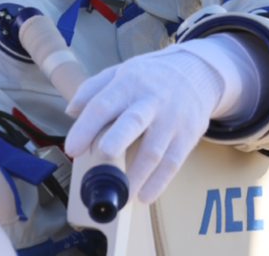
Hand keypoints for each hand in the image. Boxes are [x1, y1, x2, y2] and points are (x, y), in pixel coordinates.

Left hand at [63, 35, 253, 202]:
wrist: (197, 72)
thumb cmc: (151, 77)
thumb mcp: (121, 72)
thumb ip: (93, 89)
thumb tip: (71, 111)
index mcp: (128, 84)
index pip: (103, 105)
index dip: (86, 127)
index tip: (72, 149)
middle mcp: (151, 101)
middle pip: (133, 121)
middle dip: (117, 139)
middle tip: (102, 155)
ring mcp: (171, 120)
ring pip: (154, 149)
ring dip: (136, 174)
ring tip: (121, 192)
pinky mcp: (188, 135)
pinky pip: (173, 162)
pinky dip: (159, 182)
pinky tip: (145, 195)